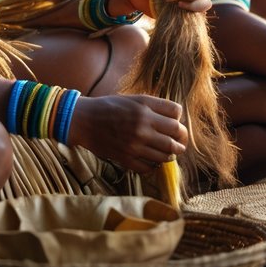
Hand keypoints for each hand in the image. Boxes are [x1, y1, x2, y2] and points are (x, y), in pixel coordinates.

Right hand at [67, 94, 187, 174]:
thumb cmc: (110, 107)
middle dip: (181, 139)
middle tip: (179, 141)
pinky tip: (153, 160)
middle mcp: (142, 125)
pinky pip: (150, 167)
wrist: (84, 120)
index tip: (175, 122)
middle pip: (177, 134)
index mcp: (145, 107)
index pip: (176, 113)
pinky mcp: (126, 158)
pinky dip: (155, 165)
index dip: (179, 118)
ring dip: (171, 154)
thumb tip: (177, 118)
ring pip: (167, 153)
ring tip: (168, 152)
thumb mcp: (134, 99)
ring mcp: (135, 144)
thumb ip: (155, 106)